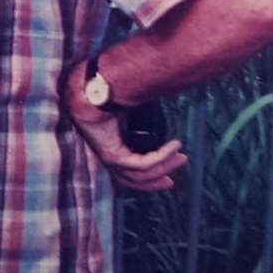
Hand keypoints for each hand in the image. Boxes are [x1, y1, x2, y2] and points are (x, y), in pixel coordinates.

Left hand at [62, 62, 186, 191]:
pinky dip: (161, 157)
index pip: (132, 174)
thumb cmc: (107, 99)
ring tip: (180, 156)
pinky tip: (173, 147)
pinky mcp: (112, 155)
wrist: (91, 92)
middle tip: (178, 169)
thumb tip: (161, 119)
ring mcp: (109, 159)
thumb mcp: (129, 115)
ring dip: (165, 166)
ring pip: (142, 173)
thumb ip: (141, 121)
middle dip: (159, 178)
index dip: (150, 179)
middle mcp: (109, 158)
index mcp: (112, 151)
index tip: (168, 177)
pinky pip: (142, 163)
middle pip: (138, 179)